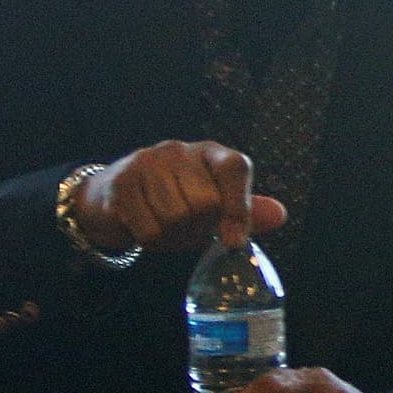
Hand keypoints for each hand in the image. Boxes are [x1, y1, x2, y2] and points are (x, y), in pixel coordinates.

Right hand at [72, 140, 287, 254]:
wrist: (112, 201)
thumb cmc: (172, 206)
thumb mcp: (211, 210)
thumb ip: (245, 212)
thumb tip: (280, 214)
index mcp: (210, 153)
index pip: (235, 168)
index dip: (239, 207)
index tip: (234, 241)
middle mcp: (180, 150)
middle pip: (204, 203)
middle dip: (197, 227)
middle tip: (186, 227)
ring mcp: (148, 162)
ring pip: (175, 216)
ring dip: (172, 235)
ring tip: (165, 225)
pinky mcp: (122, 182)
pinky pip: (148, 227)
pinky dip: (150, 239)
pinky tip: (143, 226)